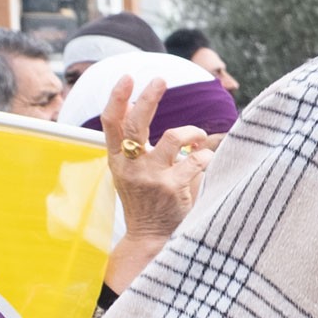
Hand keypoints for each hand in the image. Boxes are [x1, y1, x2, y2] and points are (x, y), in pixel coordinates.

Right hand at [102, 77, 218, 289]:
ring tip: (199, 136)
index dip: (118, 98)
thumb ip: (139, 147)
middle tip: (160, 79)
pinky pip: (195, 160)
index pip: (111, 123)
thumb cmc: (146, 203)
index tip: (127, 78)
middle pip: (137, 122)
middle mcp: (130, 166)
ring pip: (173, 137)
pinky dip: (205, 156)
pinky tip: (207, 160)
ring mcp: (150, 177)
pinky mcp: (172, 188)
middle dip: (149, 97)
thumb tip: (151, 111)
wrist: (150, 239)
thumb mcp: (132, 174)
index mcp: (117, 161)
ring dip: (191, 131)